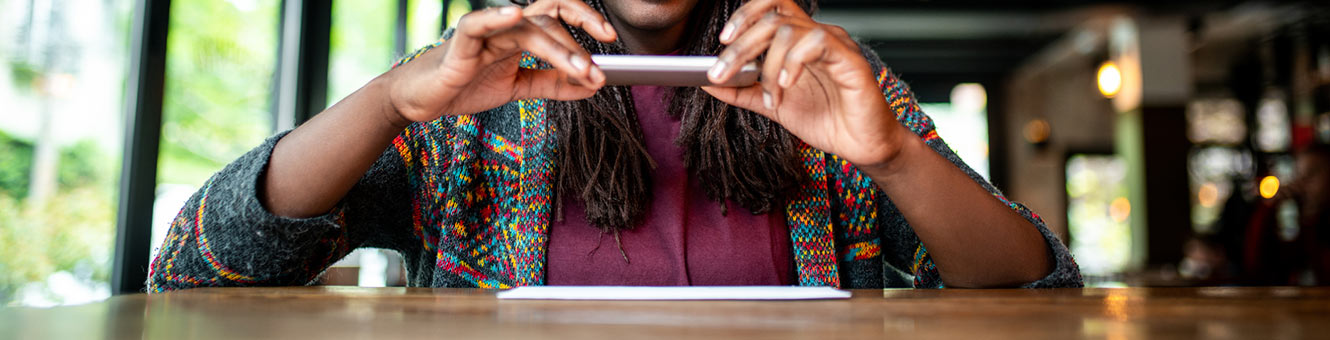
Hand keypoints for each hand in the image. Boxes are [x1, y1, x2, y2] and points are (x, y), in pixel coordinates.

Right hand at [385, 0, 616, 124]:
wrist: (423, 100)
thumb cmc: (466, 85)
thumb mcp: (519, 88)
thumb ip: (553, 85)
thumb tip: (592, 85)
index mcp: (521, 32)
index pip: (560, 14)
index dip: (586, 20)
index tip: (611, 39)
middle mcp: (506, 26)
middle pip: (550, 16)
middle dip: (580, 36)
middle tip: (599, 67)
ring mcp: (485, 32)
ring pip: (528, 27)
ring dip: (559, 49)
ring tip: (580, 69)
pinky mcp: (461, 44)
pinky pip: (479, 24)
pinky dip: (497, 16)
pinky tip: (516, 16)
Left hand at [702, 0, 909, 170]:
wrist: (863, 146)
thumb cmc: (827, 120)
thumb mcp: (773, 106)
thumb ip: (742, 92)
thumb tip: (706, 81)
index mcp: (798, 41)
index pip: (769, 7)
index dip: (743, 16)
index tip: (722, 41)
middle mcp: (815, 36)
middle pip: (771, 17)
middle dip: (739, 46)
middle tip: (721, 73)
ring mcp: (834, 44)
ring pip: (788, 29)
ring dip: (768, 66)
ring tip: (771, 97)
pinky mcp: (850, 59)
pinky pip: (815, 43)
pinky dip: (793, 63)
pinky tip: (787, 85)